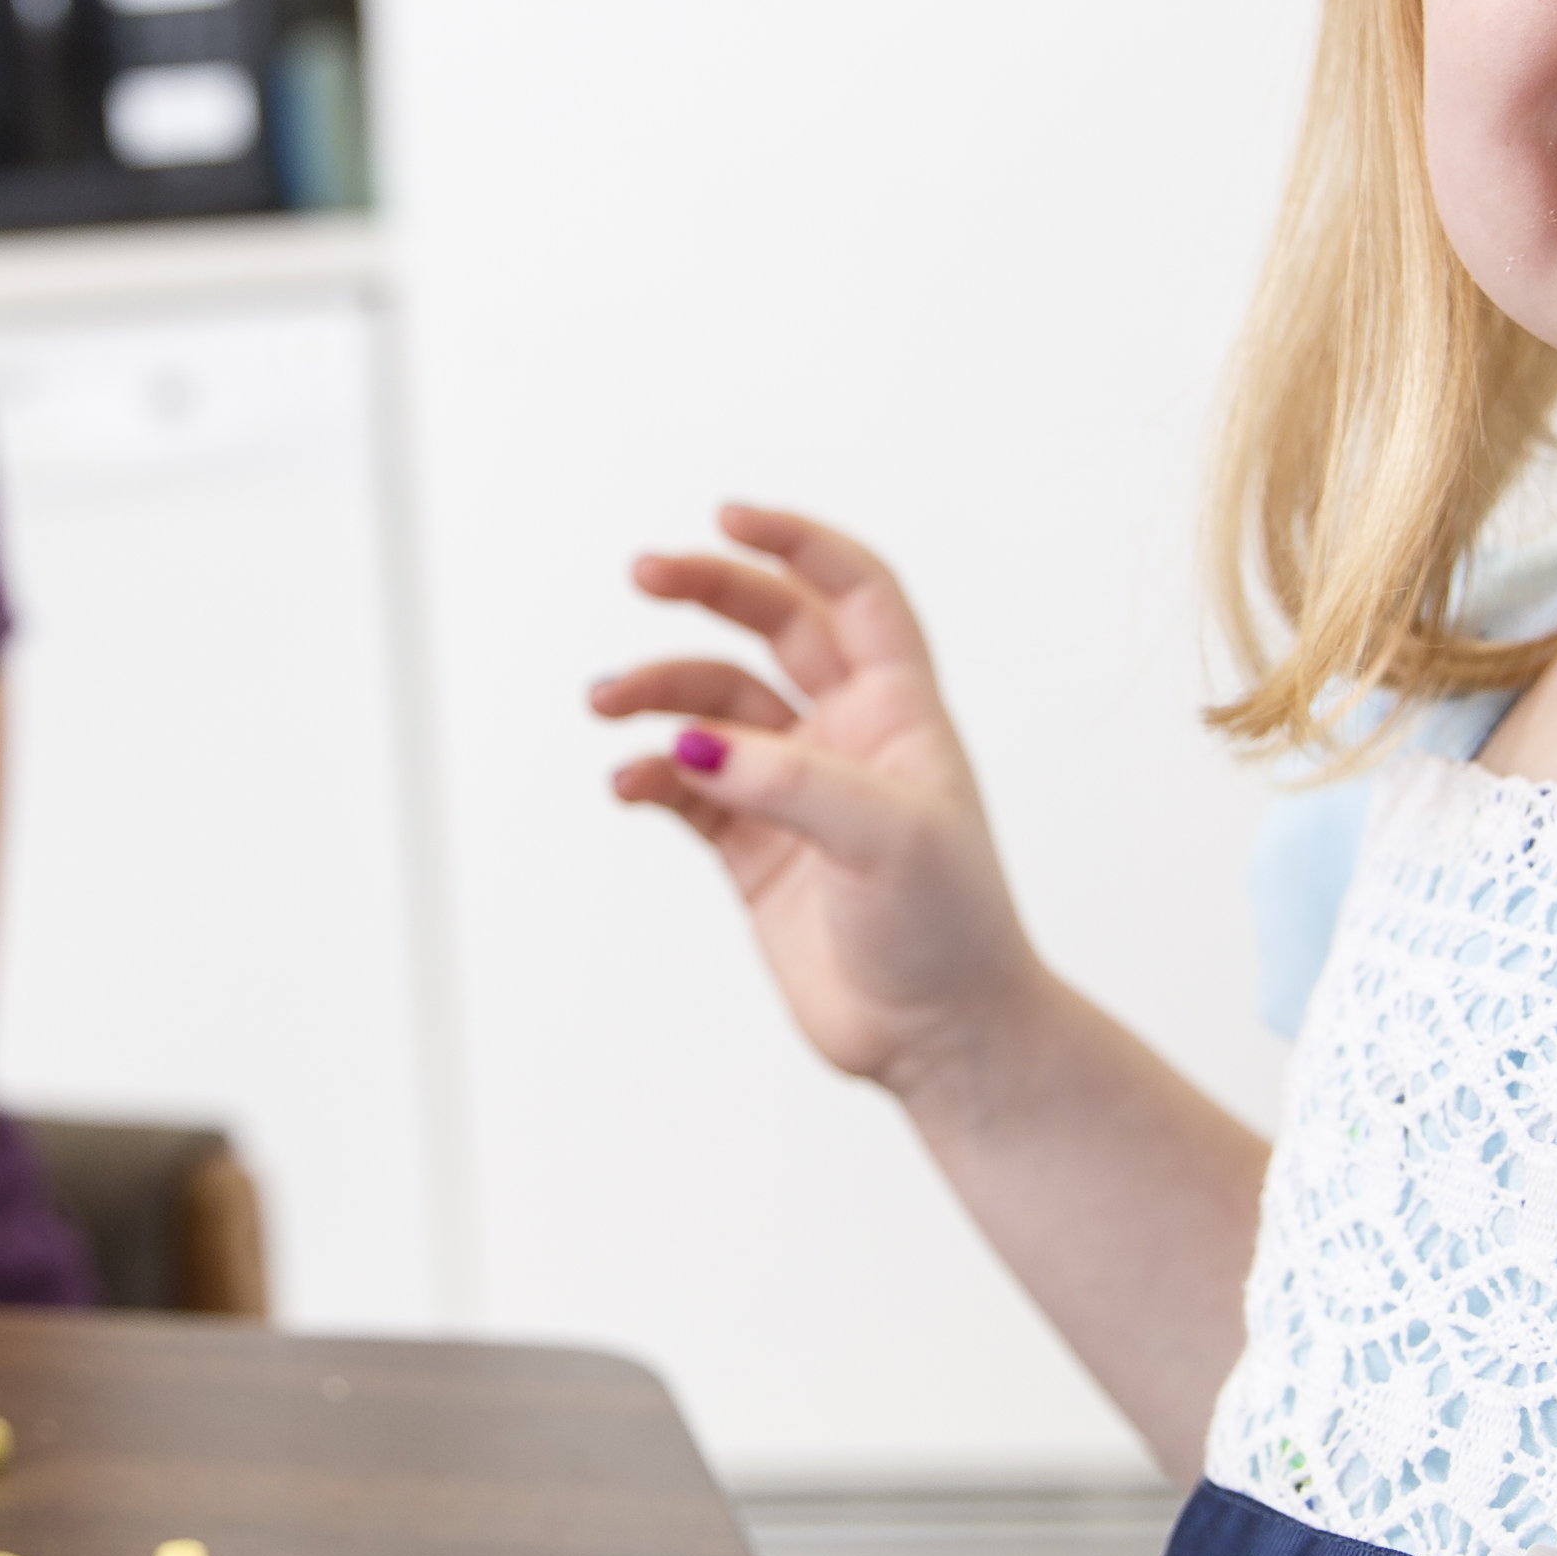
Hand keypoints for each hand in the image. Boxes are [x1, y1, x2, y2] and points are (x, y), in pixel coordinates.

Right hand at [591, 505, 1050, 1108]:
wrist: (944, 1038)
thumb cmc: (952, 930)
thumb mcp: (887, 838)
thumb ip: (789, 781)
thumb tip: (689, 742)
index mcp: (900, 712)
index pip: (854, 593)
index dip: (799, 544)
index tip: (729, 516)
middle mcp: (846, 738)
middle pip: (771, 629)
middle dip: (709, 591)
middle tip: (643, 572)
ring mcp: (794, 793)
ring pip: (713, 709)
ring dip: (659, 692)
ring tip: (604, 704)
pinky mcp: (754, 852)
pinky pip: (684, 790)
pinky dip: (648, 775)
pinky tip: (626, 783)